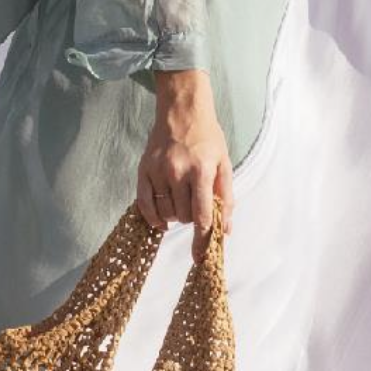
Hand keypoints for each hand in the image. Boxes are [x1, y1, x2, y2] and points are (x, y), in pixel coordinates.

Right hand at [139, 70, 234, 260]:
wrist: (181, 111)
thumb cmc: (207, 138)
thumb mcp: (224, 164)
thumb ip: (226, 198)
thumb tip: (226, 231)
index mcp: (202, 170)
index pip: (202, 215)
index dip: (202, 240)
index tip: (200, 259)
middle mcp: (178, 172)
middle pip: (183, 216)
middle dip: (191, 218)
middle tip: (196, 203)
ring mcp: (158, 171)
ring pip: (165, 213)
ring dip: (174, 216)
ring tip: (181, 201)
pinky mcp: (143, 170)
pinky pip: (144, 204)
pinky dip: (153, 217)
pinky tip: (161, 221)